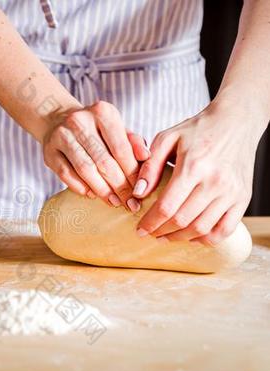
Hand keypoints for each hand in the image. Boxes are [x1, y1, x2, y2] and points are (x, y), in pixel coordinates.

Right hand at [43, 101, 148, 211]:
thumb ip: (133, 142)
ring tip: (114, 202)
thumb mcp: (117, 128)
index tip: (140, 191)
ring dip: (102, 190)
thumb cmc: (95, 128)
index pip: (121, 148)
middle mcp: (80, 121)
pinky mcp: (48, 152)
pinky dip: (81, 187)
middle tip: (130, 203)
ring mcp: (61, 136)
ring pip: (85, 169)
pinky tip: (92, 195)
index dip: (132, 173)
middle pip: (103, 161)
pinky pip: (66, 175)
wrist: (58, 119)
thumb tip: (146, 157)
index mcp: (102, 112)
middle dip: (119, 186)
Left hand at [133, 102, 262, 244]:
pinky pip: (225, 229)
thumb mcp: (167, 138)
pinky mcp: (243, 198)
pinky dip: (207, 239)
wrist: (236, 121)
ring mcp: (231, 192)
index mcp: (193, 167)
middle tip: (150, 233)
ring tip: (166, 236)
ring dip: (180, 238)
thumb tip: (137, 193)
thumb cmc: (197, 129)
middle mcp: (215, 182)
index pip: (167, 206)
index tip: (139, 230)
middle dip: (161, 232)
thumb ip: (150, 166)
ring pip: (202, 229)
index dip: (150, 223)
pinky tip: (192, 236)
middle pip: (182, 221)